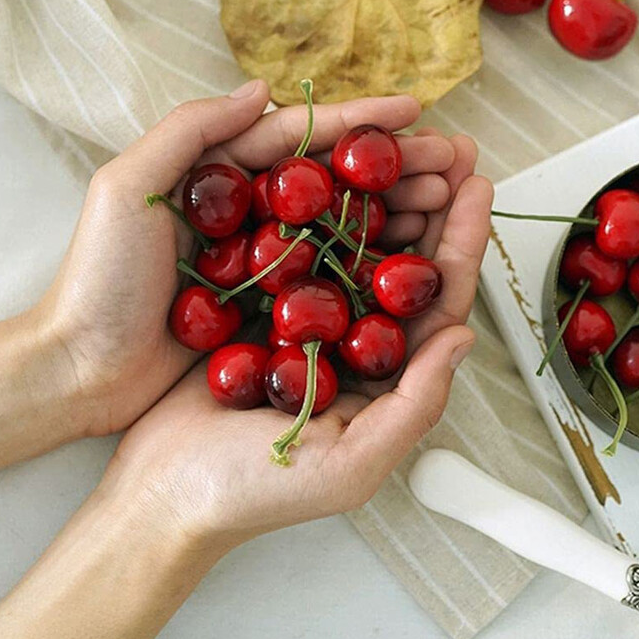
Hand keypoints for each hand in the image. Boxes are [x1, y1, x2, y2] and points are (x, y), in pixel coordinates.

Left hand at [40, 80, 457, 437]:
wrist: (84, 370)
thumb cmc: (99, 282)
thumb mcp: (127, 190)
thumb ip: (189, 132)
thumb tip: (262, 89)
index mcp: (221, 178)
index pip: (300, 141)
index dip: (360, 124)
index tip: (415, 113)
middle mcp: (253, 218)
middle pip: (336, 184)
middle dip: (396, 168)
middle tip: (453, 162)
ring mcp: (267, 266)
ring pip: (344, 231)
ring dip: (397, 214)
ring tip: (449, 203)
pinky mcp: (272, 311)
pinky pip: (333, 284)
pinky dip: (372, 270)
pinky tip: (411, 263)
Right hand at [104, 138, 491, 553]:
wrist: (161, 492)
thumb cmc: (254, 493)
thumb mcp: (350, 465)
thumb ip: (415, 407)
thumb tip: (462, 337)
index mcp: (384, 382)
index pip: (436, 306)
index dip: (461, 246)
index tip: (476, 187)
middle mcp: (351, 348)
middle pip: (403, 268)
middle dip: (430, 207)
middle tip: (449, 147)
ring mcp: (306, 326)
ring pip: (353, 251)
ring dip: (379, 199)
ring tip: (401, 145)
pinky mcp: (258, 311)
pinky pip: (294, 253)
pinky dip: (314, 213)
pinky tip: (326, 173)